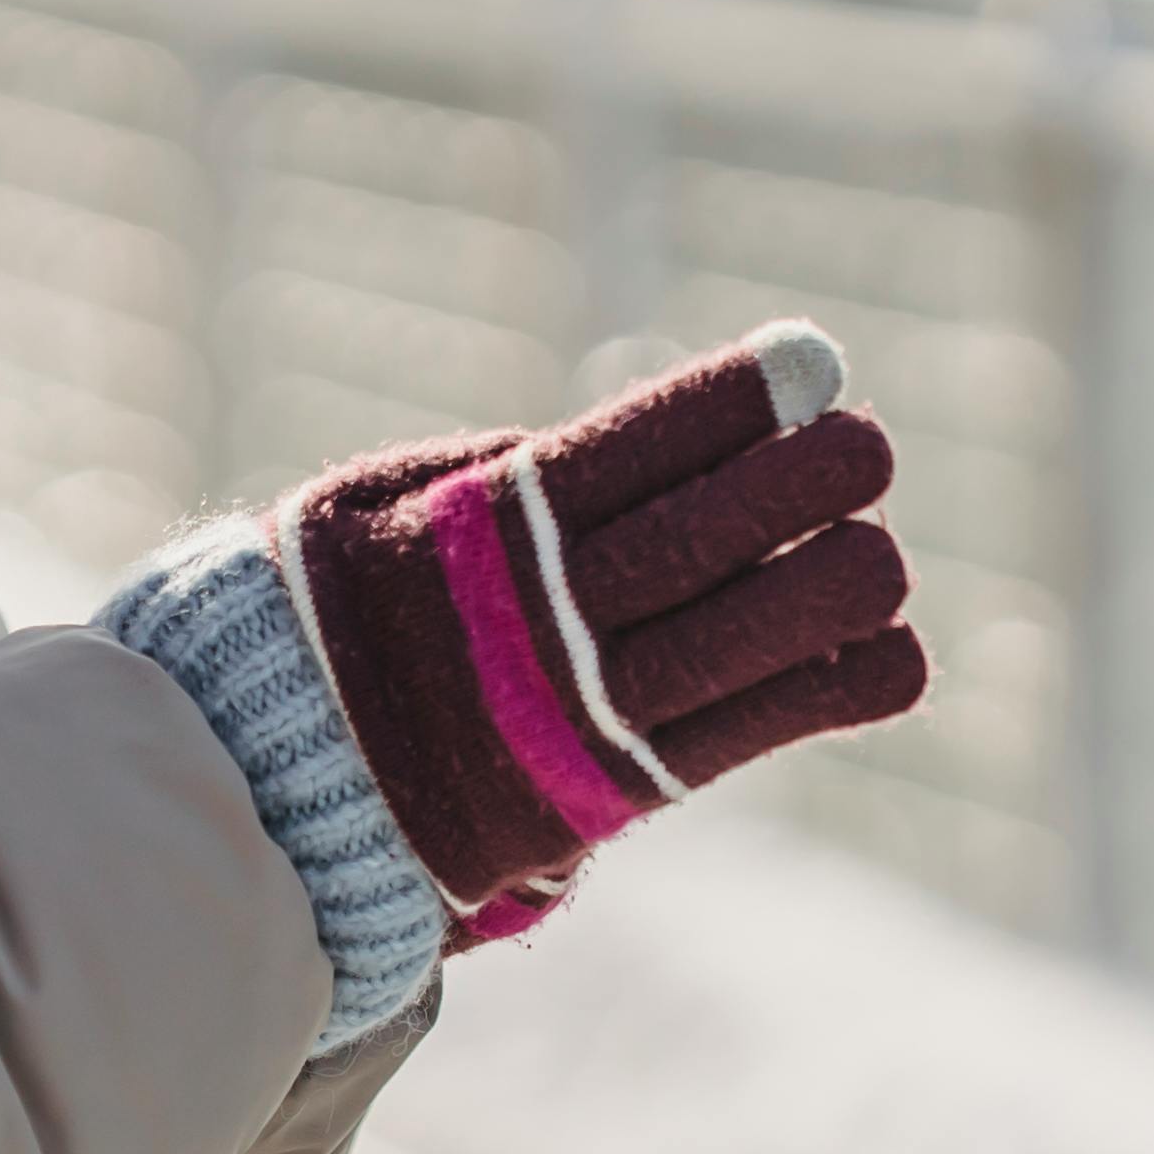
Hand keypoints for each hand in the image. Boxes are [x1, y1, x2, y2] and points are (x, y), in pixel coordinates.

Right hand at [274, 321, 928, 935]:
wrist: (269, 792)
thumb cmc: (333, 622)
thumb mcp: (376, 513)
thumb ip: (498, 476)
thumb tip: (642, 436)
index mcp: (488, 532)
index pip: (636, 447)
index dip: (733, 402)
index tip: (808, 360)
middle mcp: (548, 623)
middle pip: (711, 536)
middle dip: (807, 480)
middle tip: (864, 443)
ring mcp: (588, 715)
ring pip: (755, 638)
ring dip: (841, 583)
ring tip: (872, 545)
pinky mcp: (619, 793)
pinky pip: (754, 733)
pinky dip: (835, 687)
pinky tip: (885, 647)